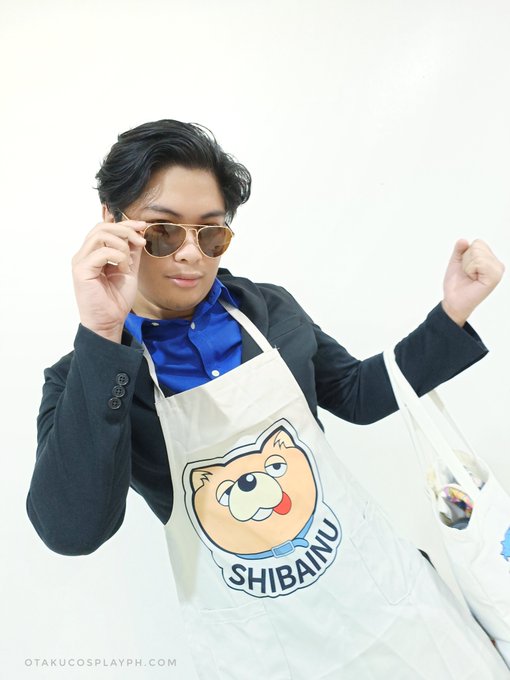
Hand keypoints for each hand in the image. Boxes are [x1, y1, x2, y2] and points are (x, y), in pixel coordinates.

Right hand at [72, 218, 146, 341]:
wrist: (109, 321)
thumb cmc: (116, 299)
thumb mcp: (129, 270)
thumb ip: (131, 252)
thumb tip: (138, 233)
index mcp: (93, 253)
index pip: (105, 228)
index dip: (124, 224)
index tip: (142, 227)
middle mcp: (84, 254)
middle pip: (102, 227)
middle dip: (125, 230)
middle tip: (141, 241)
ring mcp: (80, 261)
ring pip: (100, 235)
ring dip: (122, 245)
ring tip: (129, 263)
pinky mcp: (81, 270)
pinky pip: (102, 252)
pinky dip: (118, 257)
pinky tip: (123, 270)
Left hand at [442, 239, 504, 325]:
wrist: (453, 300)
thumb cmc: (456, 283)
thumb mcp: (456, 262)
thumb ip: (460, 250)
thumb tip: (463, 240)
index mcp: (490, 259)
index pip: (478, 242)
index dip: (466, 254)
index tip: (467, 268)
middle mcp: (497, 264)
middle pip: (477, 246)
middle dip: (466, 260)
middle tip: (468, 274)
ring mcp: (497, 270)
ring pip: (477, 253)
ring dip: (467, 266)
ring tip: (470, 277)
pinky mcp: (495, 277)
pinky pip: (479, 262)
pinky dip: (470, 269)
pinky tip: (473, 279)